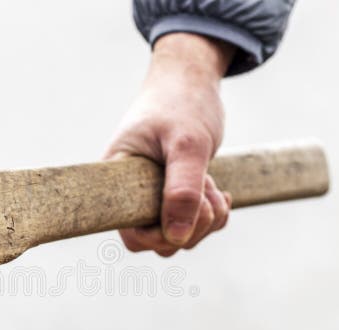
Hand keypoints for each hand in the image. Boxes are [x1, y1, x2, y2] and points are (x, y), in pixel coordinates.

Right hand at [105, 33, 234, 255]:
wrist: (190, 78)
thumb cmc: (182, 103)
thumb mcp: (188, 144)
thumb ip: (182, 190)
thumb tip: (177, 238)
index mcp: (119, 182)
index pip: (130, 234)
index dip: (160, 234)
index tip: (185, 207)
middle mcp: (132, 195)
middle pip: (159, 242)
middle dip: (193, 224)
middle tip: (207, 187)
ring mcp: (153, 197)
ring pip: (180, 236)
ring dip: (206, 218)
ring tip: (213, 183)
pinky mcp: (173, 196)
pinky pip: (194, 226)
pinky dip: (213, 215)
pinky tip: (220, 191)